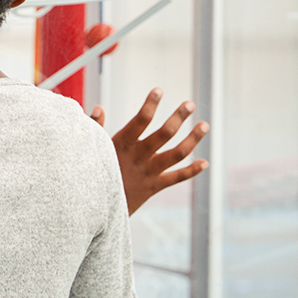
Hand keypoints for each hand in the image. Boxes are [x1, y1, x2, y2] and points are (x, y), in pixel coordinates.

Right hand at [92, 88, 208, 214]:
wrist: (96, 207)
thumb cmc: (92, 174)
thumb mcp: (92, 149)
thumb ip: (96, 128)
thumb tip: (99, 108)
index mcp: (123, 144)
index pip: (140, 120)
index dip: (150, 105)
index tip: (159, 90)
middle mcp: (140, 156)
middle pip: (164, 134)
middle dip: (178, 117)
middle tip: (189, 104)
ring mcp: (149, 172)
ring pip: (177, 154)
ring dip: (192, 139)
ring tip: (205, 125)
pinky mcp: (154, 186)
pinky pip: (176, 178)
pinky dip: (191, 171)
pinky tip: (205, 163)